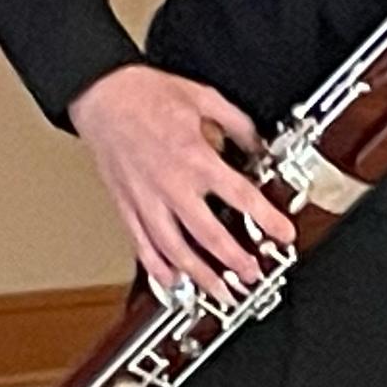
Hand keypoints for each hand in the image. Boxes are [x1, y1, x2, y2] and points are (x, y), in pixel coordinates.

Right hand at [68, 64, 294, 299]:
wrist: (102, 94)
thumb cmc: (146, 94)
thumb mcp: (205, 98)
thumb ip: (237, 125)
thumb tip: (259, 145)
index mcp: (196, 158)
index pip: (241, 197)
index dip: (268, 219)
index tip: (284, 235)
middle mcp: (171, 185)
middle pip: (209, 235)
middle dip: (235, 261)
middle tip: (252, 275)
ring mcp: (146, 199)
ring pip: (174, 249)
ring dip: (199, 275)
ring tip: (218, 292)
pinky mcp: (125, 205)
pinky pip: (141, 243)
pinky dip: (156, 267)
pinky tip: (171, 281)